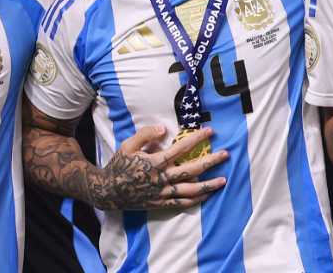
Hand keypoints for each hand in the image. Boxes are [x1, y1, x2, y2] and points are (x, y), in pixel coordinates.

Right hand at [92, 124, 228, 209]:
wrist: (106, 191)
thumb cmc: (119, 165)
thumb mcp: (128, 145)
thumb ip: (145, 134)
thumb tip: (165, 128)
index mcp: (154, 162)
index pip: (181, 149)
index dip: (197, 139)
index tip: (211, 131)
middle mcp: (160, 179)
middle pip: (191, 170)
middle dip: (210, 162)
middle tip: (226, 154)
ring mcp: (161, 193)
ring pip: (189, 190)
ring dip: (208, 185)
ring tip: (223, 180)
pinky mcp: (159, 203)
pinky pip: (181, 203)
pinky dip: (195, 200)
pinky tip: (207, 195)